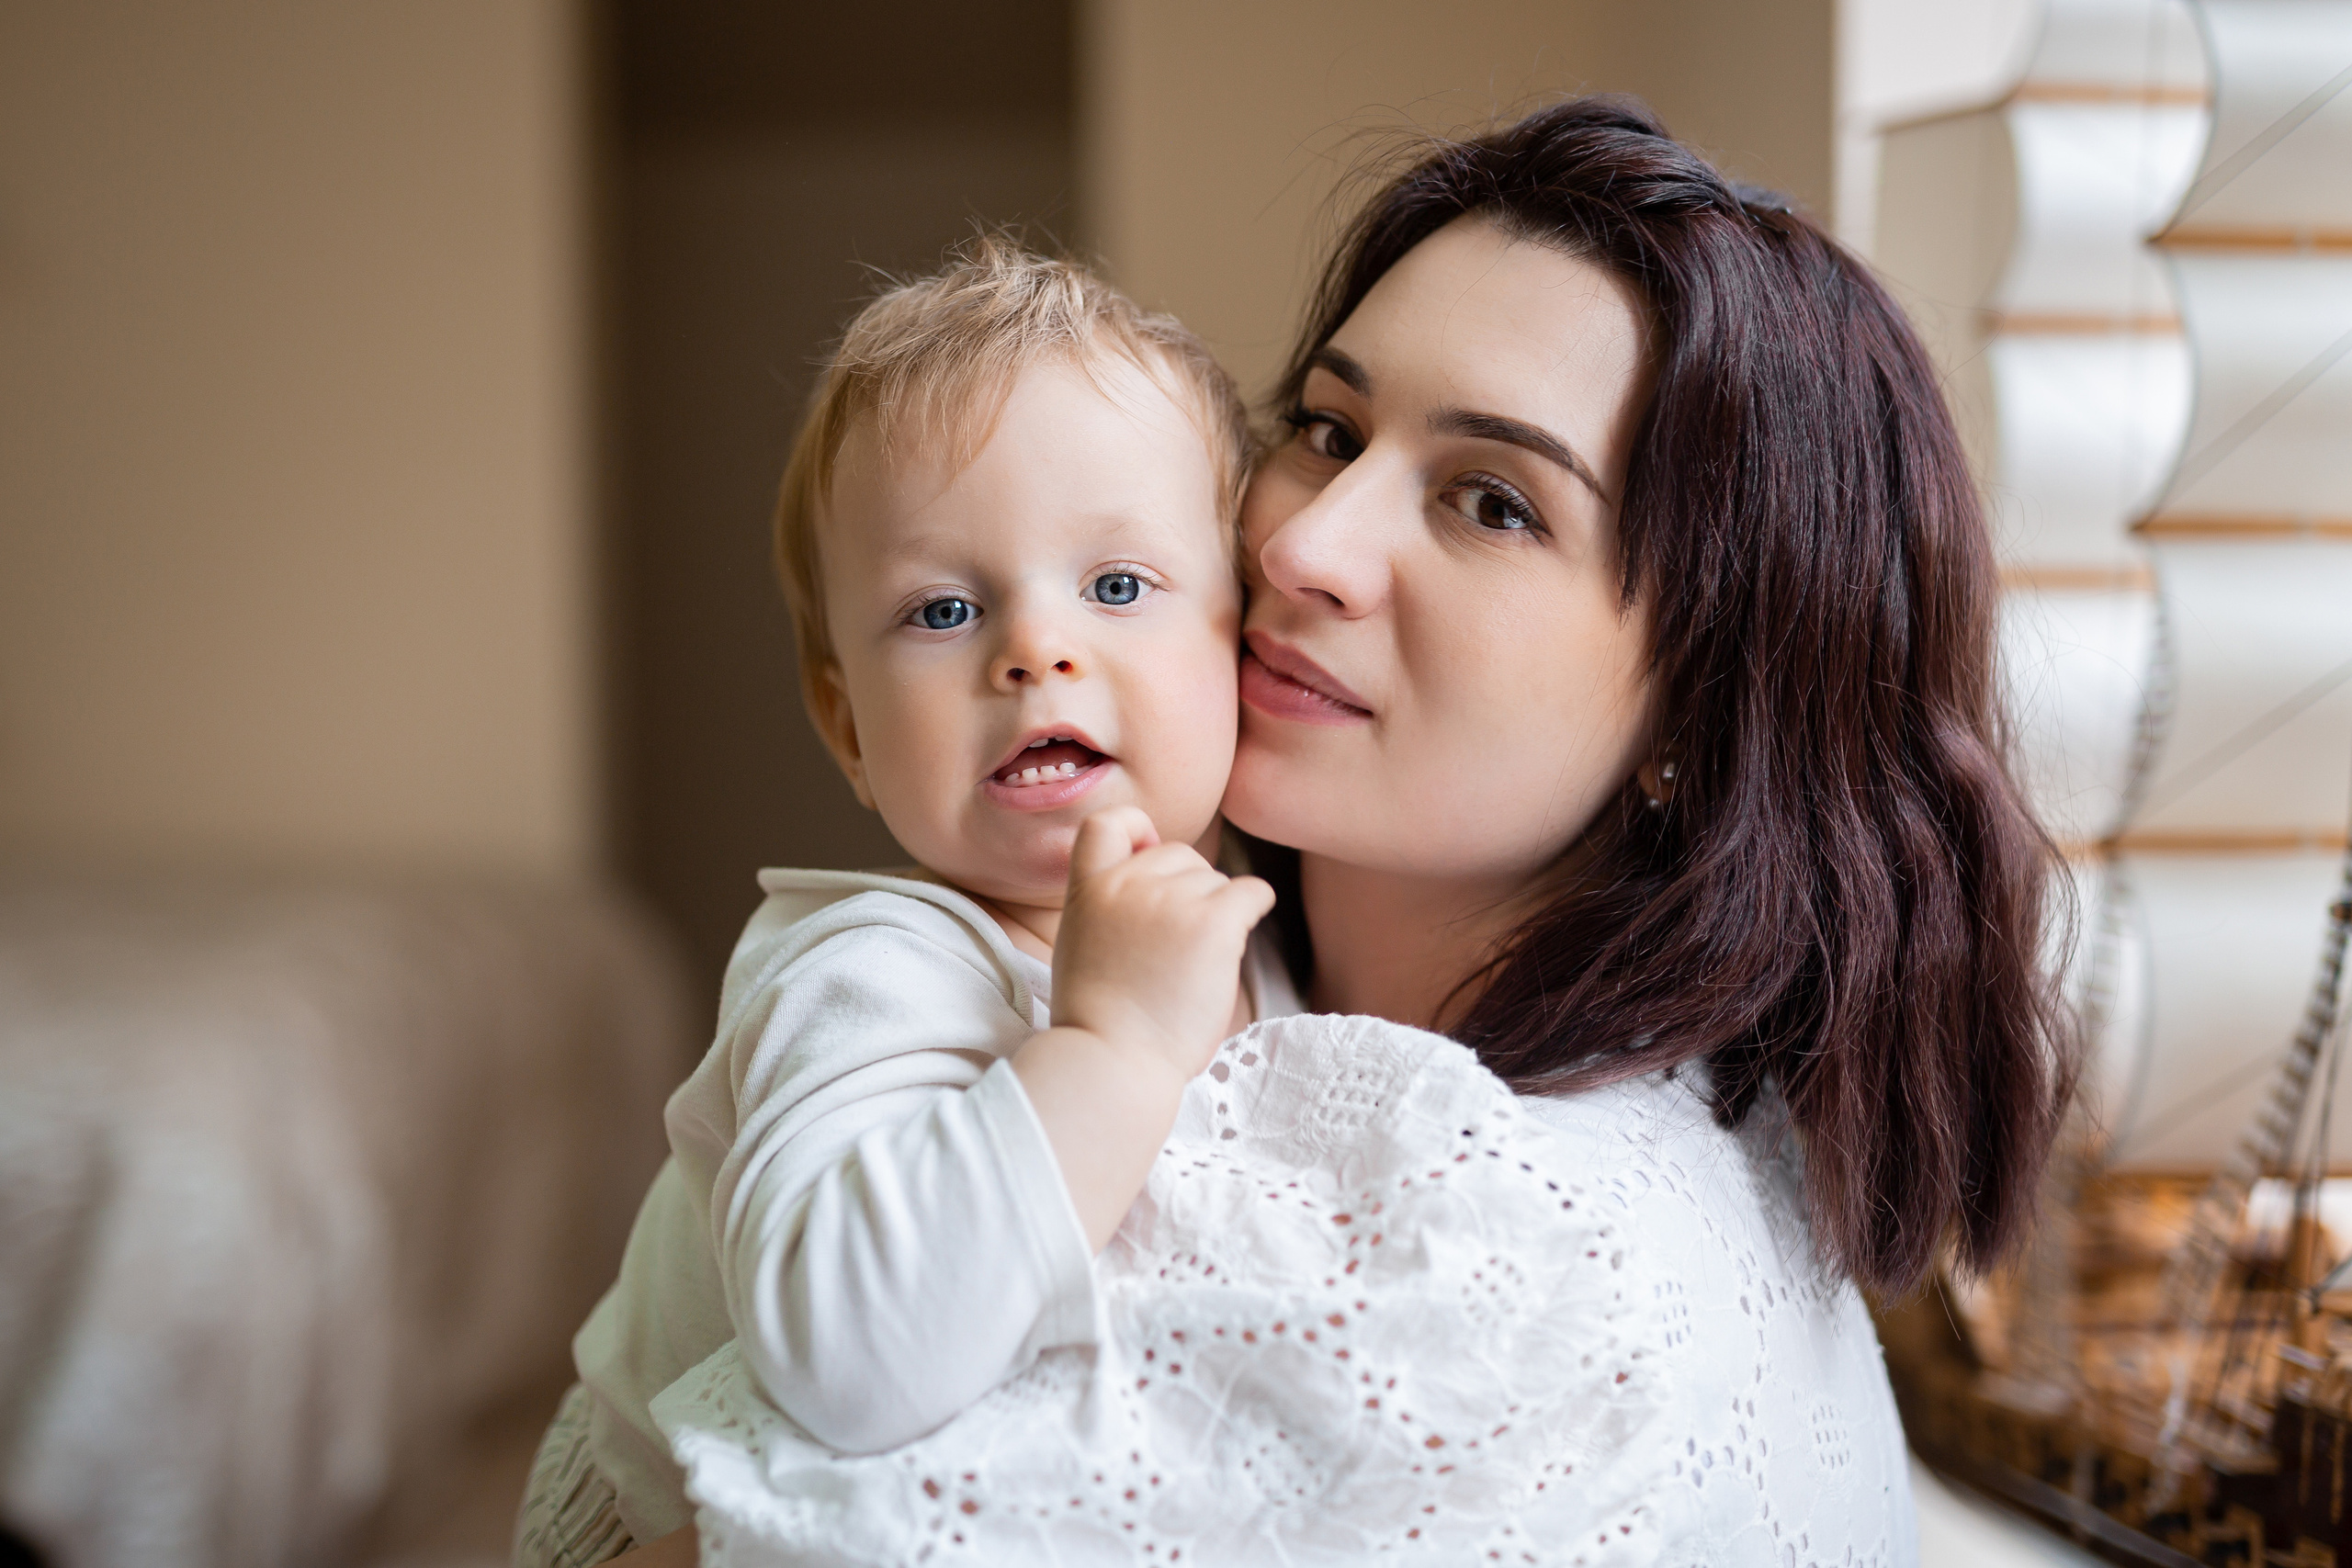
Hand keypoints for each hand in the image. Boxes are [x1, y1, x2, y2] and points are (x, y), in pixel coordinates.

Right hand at [1049, 807, 1275, 1083]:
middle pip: (1181, 855)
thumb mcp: (1080, 945)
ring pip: (1217, 881)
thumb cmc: (1101, 1021)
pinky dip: (1254, 908)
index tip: (1148, 858)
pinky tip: (1233, 944)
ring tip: (1190, 967)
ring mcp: (1171, 900)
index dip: (1137, 831)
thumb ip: (1107, 906)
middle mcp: (1128, 883)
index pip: (1109, 821)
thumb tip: (1155, 885)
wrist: (1113, 1061)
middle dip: (1189, 891)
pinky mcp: (1213, 923)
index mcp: (1089, 889)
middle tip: (1177, 948)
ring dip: (1216, 915)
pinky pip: (1252, 891)